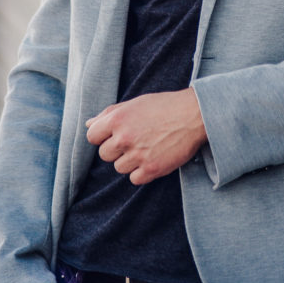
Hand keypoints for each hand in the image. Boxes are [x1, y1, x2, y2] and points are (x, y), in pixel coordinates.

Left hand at [86, 88, 206, 184]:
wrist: (194, 115)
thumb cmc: (164, 106)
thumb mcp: (135, 103)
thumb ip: (110, 113)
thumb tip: (89, 123)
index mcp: (118, 119)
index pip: (92, 137)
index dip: (103, 137)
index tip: (115, 135)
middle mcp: (125, 137)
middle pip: (105, 155)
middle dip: (117, 150)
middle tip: (135, 141)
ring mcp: (138, 154)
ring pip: (119, 168)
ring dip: (130, 161)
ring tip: (147, 148)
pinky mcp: (152, 169)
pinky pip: (134, 179)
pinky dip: (142, 172)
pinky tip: (152, 159)